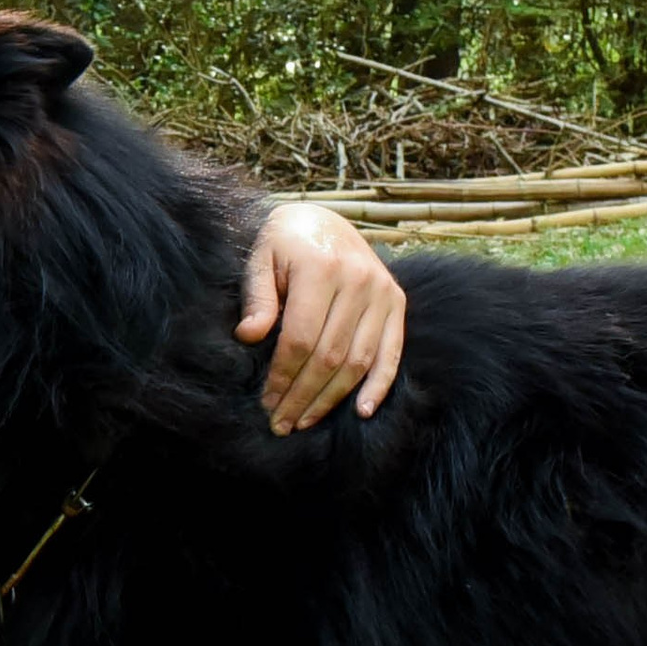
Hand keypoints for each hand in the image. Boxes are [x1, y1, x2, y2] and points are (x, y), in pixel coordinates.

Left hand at [235, 202, 406, 434]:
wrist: (320, 221)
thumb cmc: (281, 245)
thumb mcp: (259, 260)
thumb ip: (257, 298)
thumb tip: (249, 336)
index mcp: (322, 269)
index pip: (301, 339)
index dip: (283, 377)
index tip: (266, 403)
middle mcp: (360, 281)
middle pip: (329, 356)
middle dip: (303, 396)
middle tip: (281, 424)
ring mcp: (383, 292)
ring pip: (358, 360)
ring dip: (332, 398)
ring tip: (305, 421)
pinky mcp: (397, 302)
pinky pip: (392, 351)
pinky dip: (380, 383)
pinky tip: (363, 411)